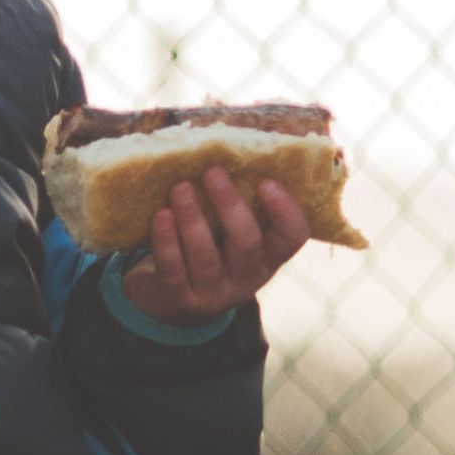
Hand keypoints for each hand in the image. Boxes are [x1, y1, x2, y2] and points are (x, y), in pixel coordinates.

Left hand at [120, 172, 307, 322]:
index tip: (265, 181)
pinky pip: (173, 268)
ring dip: (192, 217)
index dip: (285, 210)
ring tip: (180, 187)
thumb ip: (237, 207)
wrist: (172, 305)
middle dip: (229, 205)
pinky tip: (161, 215)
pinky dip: (166, 240)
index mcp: (269, 258)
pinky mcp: (180, 297)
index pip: (293, 237)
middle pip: (247, 244)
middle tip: (212, 171)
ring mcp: (213, 292)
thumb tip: (229, 150)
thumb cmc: (209, 251)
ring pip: (205, 256)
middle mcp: (247, 279)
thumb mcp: (231, 238)